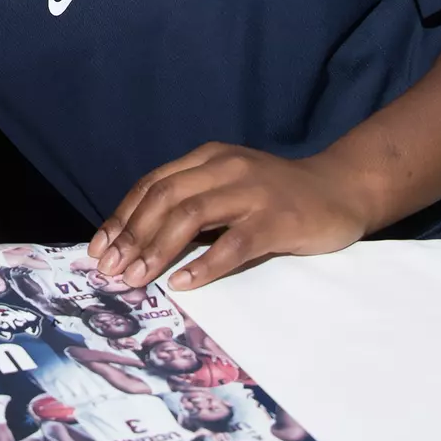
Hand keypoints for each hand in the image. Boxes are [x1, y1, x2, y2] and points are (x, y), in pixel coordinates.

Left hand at [86, 143, 370, 291]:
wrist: (341, 189)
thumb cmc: (276, 195)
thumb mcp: (228, 186)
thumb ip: (192, 201)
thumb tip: (138, 240)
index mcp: (207, 158)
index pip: (152, 184)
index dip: (122, 216)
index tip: (99, 248)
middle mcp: (224, 168)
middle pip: (164, 198)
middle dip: (132, 236)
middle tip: (112, 270)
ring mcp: (251, 192)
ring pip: (191, 217)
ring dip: (158, 249)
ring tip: (138, 278)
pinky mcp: (276, 220)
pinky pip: (233, 244)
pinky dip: (204, 264)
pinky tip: (183, 282)